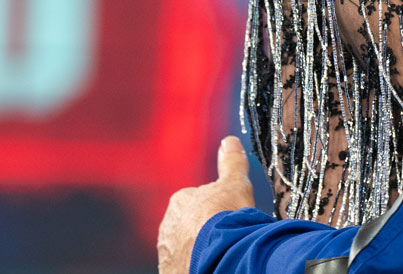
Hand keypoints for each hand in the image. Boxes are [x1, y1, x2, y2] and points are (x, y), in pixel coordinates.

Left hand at [158, 136, 255, 273]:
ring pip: (185, 246)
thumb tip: (228, 141)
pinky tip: (209, 263)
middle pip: (190, 224)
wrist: (218, 253)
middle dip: (204, 229)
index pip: (199, 201)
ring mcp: (167, 250)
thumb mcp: (235, 183)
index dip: (217, 208)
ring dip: (199, 248)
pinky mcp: (168, 270)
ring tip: (219, 251)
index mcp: (180, 201)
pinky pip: (182, 265)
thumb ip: (231, 162)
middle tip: (226, 234)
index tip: (229, 216)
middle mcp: (168, 224)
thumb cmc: (226, 216)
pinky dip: (194, 265)